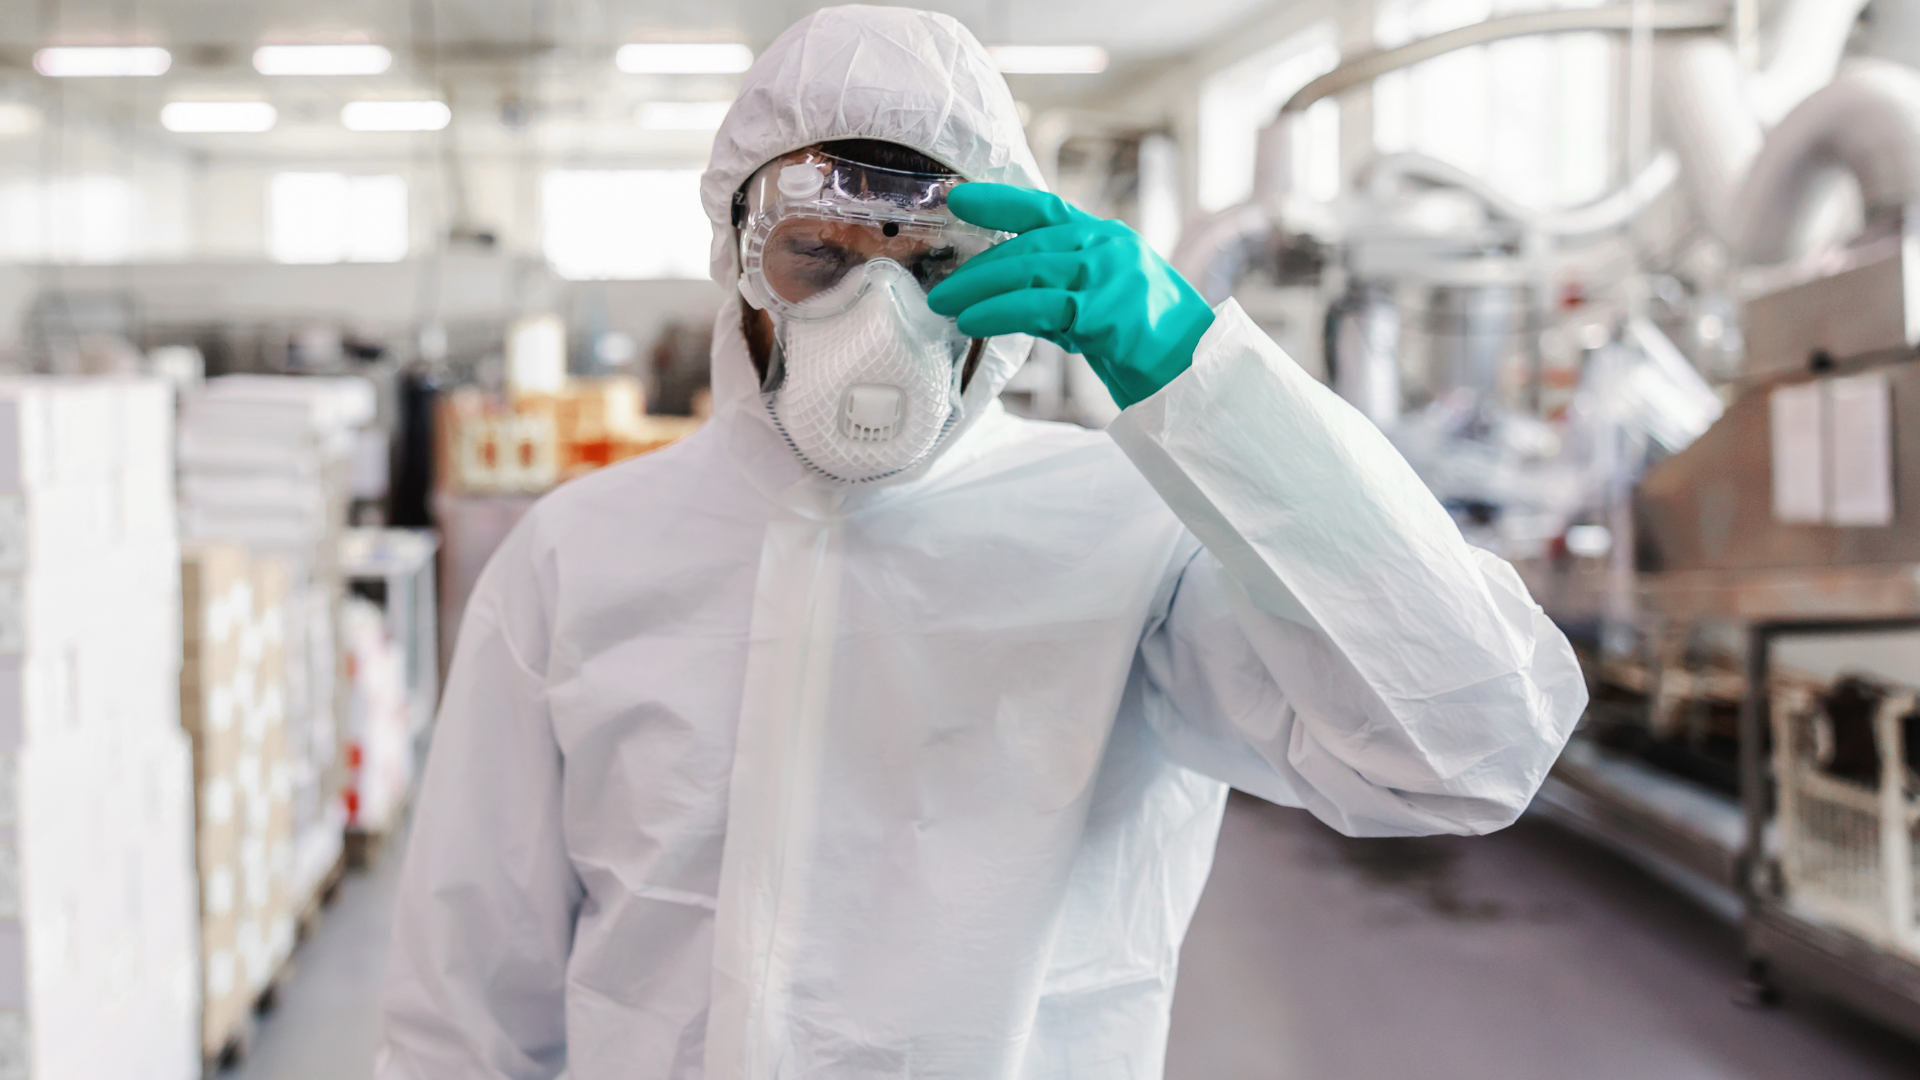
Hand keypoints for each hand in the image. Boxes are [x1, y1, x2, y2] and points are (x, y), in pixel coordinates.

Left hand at [928, 183, 1214, 409]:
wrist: (1193, 371)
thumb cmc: (1144, 341)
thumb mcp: (1098, 302)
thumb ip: (1057, 289)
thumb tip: (997, 292)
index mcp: (1108, 238)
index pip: (1046, 208)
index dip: (1000, 201)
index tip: (958, 199)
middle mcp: (1109, 247)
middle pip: (1029, 245)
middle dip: (979, 267)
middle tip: (941, 287)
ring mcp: (1110, 276)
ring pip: (1030, 271)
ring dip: (979, 289)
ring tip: (947, 304)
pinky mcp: (1106, 312)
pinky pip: (1039, 307)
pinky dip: (999, 313)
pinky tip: (974, 323)